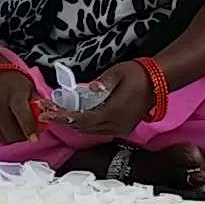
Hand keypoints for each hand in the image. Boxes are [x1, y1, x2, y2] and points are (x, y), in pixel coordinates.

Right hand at [0, 66, 37, 144]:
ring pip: (3, 136)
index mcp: (14, 94)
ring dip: (13, 137)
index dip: (29, 128)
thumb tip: (46, 120)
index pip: (22, 114)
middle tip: (29, 133)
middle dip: (23, 136)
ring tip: (18, 129)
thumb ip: (39, 106)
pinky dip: (4, 136)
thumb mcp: (30, 90)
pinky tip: (8, 129)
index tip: (34, 138)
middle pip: (11, 130)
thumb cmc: (14, 84)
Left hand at [37, 60, 151, 138]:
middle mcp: (116, 125)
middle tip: (46, 111)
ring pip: (90, 130)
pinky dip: (85, 124)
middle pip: (83, 127)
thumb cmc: (138, 74)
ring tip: (56, 113)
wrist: (158, 81)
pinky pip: (98, 129)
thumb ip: (103, 83)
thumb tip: (91, 88)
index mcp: (114, 112)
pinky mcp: (122, 128)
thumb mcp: (118, 72)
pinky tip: (75, 115)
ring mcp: (120, 129)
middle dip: (63, 120)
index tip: (47, 114)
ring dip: (73, 123)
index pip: (82, 119)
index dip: (63, 117)